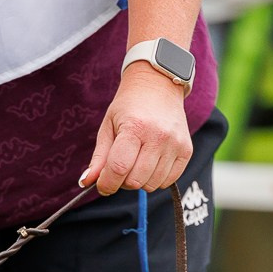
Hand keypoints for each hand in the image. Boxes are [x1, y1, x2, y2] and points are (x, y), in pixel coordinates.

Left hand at [81, 65, 194, 195]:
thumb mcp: (108, 126)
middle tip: (120, 167)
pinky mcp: (186, 150)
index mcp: (135, 127)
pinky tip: (151, 163)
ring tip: (136, 162)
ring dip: (140, 180)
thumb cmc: (129, 107)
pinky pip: (168, 181)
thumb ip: (99, 157)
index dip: (107, 183)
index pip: (118, 168)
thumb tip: (86, 182)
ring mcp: (175, 144)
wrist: (158, 86)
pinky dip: (156, 179)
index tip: (102, 185)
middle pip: (135, 181)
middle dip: (122, 181)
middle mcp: (158, 136)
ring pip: (151, 185)